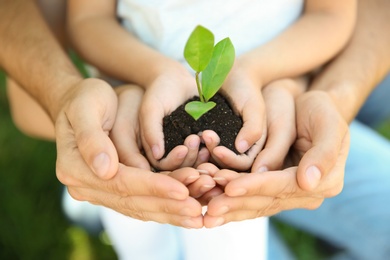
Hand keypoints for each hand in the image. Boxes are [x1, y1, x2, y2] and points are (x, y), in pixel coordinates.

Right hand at [55, 78, 202, 227]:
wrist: (79, 103)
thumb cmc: (84, 98)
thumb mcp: (85, 108)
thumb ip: (91, 138)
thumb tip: (105, 170)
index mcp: (74, 168)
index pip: (120, 183)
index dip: (153, 187)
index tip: (183, 190)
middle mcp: (84, 186)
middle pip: (131, 200)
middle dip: (167, 205)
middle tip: (197, 211)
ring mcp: (97, 191)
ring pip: (138, 207)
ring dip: (169, 212)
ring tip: (197, 216)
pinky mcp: (111, 190)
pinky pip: (139, 203)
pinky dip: (163, 207)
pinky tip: (183, 211)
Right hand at [139, 65, 206, 170]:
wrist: (177, 79)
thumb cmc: (159, 91)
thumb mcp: (151, 108)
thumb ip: (151, 130)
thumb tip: (157, 155)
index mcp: (150, 148)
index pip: (161, 166)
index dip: (172, 162)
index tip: (182, 149)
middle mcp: (166, 152)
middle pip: (178, 168)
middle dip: (189, 159)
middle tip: (196, 141)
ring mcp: (181, 148)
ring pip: (192, 163)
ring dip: (200, 157)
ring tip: (207, 141)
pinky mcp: (195, 142)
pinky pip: (202, 153)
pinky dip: (209, 150)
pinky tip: (214, 140)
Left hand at [202, 66, 265, 170]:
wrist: (231, 77)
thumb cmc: (246, 89)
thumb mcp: (254, 106)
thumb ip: (253, 127)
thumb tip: (242, 148)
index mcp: (256, 147)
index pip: (244, 164)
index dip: (230, 160)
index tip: (217, 150)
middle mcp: (241, 150)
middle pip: (227, 166)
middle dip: (214, 156)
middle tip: (203, 138)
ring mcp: (225, 146)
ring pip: (213, 160)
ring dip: (203, 152)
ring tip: (195, 136)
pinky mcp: (212, 140)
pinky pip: (203, 150)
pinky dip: (196, 147)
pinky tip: (190, 137)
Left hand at [202, 90, 349, 226]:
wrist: (314, 111)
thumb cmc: (321, 112)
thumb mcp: (328, 124)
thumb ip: (323, 153)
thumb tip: (308, 182)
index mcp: (325, 181)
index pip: (284, 187)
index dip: (256, 187)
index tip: (229, 187)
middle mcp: (307, 194)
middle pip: (267, 201)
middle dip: (237, 203)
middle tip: (210, 207)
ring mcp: (290, 195)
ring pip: (257, 205)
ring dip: (231, 209)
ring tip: (207, 211)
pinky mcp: (275, 191)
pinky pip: (252, 200)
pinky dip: (233, 203)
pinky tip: (211, 207)